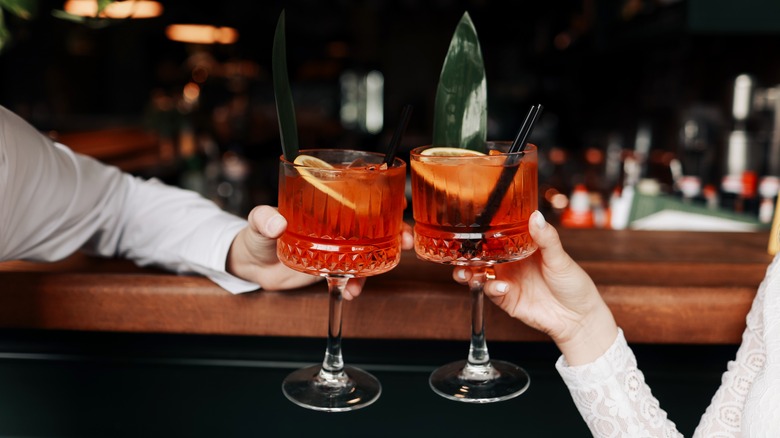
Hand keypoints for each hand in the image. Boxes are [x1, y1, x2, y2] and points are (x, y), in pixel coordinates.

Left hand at [227, 205, 414, 298]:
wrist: (252, 266)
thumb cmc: (256, 234)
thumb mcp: (258, 222)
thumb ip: (264, 219)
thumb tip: (276, 223)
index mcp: (324, 203)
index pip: (359, 193)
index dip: (384, 196)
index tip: (399, 203)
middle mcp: (337, 223)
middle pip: (375, 222)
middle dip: (396, 230)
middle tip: (406, 240)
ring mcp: (338, 246)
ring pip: (370, 249)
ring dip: (384, 258)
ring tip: (385, 269)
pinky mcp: (333, 267)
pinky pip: (353, 274)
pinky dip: (357, 284)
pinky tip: (351, 291)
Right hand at [452, 210, 617, 364]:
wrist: (579, 318)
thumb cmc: (574, 284)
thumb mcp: (560, 258)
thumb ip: (546, 238)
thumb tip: (536, 216)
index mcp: (521, 248)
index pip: (496, 236)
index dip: (482, 232)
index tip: (470, 226)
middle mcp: (510, 263)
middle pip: (481, 255)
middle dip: (466, 254)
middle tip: (459, 253)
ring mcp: (507, 281)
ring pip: (478, 274)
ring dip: (468, 272)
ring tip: (467, 272)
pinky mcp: (506, 300)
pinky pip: (491, 292)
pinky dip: (491, 288)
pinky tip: (502, 286)